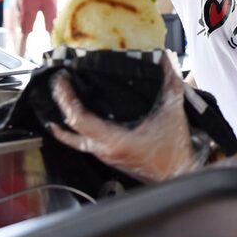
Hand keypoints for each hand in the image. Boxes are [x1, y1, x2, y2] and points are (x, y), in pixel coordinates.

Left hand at [49, 56, 202, 182]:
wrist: (179, 176)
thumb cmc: (175, 152)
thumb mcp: (173, 112)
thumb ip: (170, 83)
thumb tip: (166, 60)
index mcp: (115, 140)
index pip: (79, 119)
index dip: (67, 99)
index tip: (62, 81)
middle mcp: (104, 150)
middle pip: (70, 129)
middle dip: (60, 104)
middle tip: (57, 84)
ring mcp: (105, 155)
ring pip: (73, 138)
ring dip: (65, 117)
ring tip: (60, 97)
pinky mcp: (109, 156)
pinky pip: (82, 143)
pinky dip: (73, 129)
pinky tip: (70, 119)